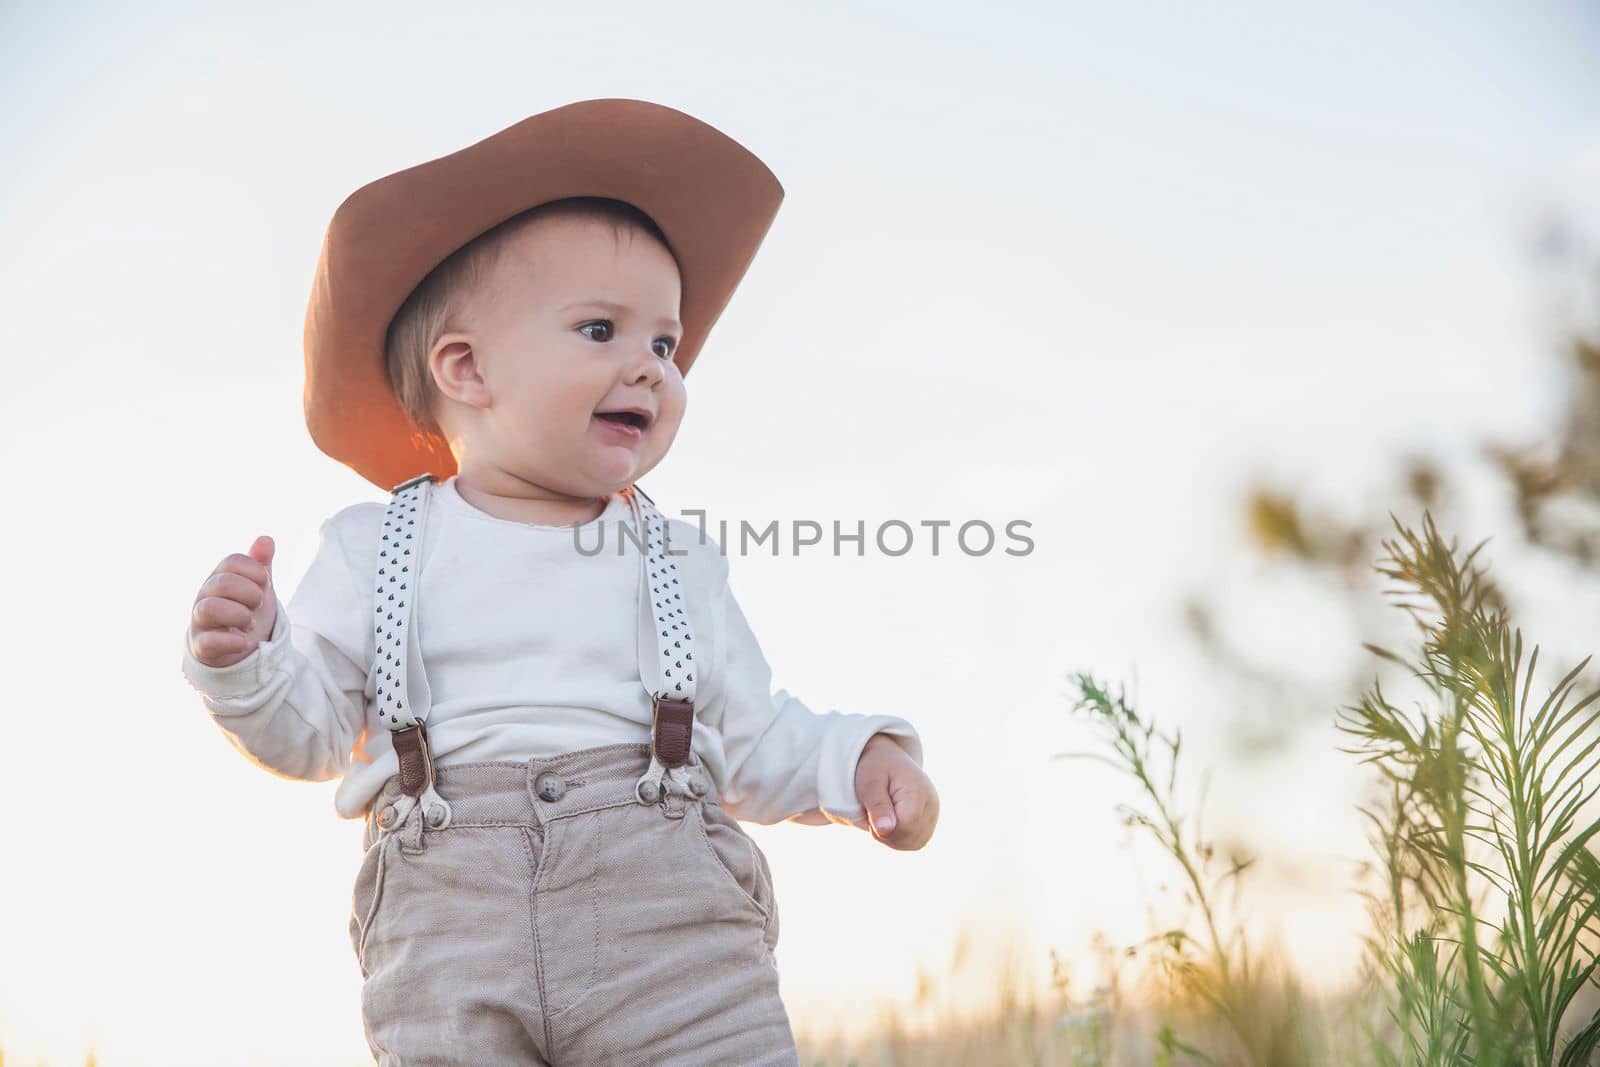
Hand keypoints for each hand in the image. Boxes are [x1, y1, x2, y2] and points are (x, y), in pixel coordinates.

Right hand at [188, 535, 279, 668]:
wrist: (237, 646)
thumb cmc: (245, 609)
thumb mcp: (257, 586)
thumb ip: (260, 564)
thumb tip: (266, 539)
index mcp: (219, 577)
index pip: (232, 561)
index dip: (255, 571)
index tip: (264, 584)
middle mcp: (206, 595)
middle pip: (223, 582)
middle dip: (250, 593)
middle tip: (257, 605)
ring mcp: (200, 620)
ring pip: (210, 608)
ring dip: (239, 615)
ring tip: (250, 624)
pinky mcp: (202, 645)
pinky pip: (208, 641)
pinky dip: (231, 641)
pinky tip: (244, 641)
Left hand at [854, 732, 937, 849]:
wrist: (886, 760)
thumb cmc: (875, 768)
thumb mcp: (870, 782)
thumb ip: (877, 806)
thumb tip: (885, 830)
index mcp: (920, 791)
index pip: (905, 826)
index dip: (882, 828)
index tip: (870, 812)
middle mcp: (933, 804)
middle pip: (910, 838)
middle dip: (886, 833)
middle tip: (873, 812)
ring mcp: (934, 815)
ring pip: (914, 844)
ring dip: (892, 838)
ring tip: (882, 815)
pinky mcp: (930, 823)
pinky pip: (915, 843)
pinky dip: (899, 838)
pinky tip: (890, 822)